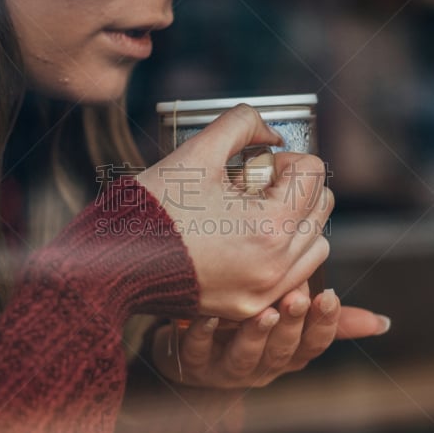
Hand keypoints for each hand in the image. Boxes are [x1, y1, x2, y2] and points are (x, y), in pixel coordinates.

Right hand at [137, 105, 333, 320]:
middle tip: (250, 187)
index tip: (251, 168)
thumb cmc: (151, 209)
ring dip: (295, 222)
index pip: (315, 173)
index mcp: (269, 226)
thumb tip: (272, 133)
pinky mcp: (248, 308)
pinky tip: (249, 242)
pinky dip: (284, 255)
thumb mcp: (196, 151)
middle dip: (293, 188)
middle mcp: (275, 267)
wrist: (112, 262)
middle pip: (321, 208)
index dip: (284, 160)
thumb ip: (242, 124)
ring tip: (252, 215)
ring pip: (315, 246)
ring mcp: (262, 293)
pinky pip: (293, 279)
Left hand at [152, 286, 390, 388]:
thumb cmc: (249, 328)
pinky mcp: (193, 362)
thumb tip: (383, 323)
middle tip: (298, 296)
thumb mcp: (291, 322)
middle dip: (293, 325)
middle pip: (283, 351)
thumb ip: (331, 320)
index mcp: (288, 355)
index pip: (315, 344)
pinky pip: (197, 351)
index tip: (329, 295)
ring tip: (264, 311)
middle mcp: (262, 366)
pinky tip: (207, 314)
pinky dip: (203, 333)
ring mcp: (227, 368)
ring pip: (246, 357)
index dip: (324, 324)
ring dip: (256, 335)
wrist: (191, 352)